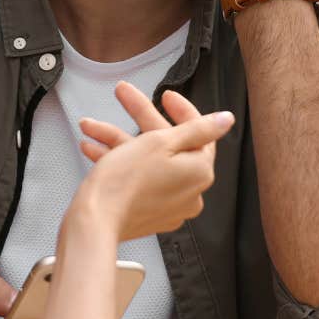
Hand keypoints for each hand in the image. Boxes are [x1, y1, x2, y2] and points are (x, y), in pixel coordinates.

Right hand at [75, 83, 232, 241]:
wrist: (94, 222)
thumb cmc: (124, 182)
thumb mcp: (161, 141)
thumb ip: (198, 128)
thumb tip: (226, 120)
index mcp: (199, 172)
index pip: (200, 132)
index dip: (181, 109)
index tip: (166, 96)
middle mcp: (189, 191)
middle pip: (168, 143)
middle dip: (138, 118)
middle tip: (124, 97)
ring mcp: (169, 204)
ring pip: (147, 160)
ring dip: (119, 140)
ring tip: (92, 127)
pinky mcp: (148, 212)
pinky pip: (138, 179)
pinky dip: (119, 163)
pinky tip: (94, 149)